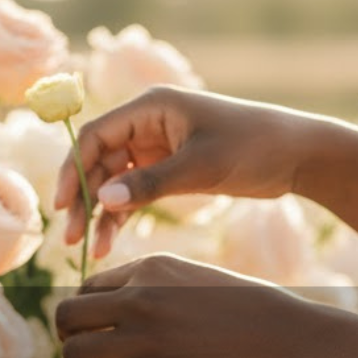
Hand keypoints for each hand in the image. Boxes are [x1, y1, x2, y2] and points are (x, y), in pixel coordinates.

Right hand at [54, 87, 327, 258]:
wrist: (295, 156)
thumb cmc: (252, 147)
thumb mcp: (200, 167)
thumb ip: (150, 185)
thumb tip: (101, 199)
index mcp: (150, 107)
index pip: (95, 137)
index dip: (72, 171)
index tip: (62, 207)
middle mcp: (147, 124)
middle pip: (98, 162)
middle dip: (82, 200)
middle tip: (70, 238)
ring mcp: (156, 148)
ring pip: (113, 183)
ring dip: (100, 214)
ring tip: (92, 250)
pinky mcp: (168, 170)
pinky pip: (133, 194)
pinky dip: (122, 217)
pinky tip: (111, 243)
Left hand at [55, 253, 333, 357]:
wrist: (290, 341)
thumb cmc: (249, 311)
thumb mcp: (195, 279)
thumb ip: (155, 287)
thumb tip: (116, 307)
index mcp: (151, 267)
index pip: (88, 285)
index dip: (83, 307)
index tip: (88, 324)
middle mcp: (141, 298)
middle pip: (68, 313)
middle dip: (65, 331)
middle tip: (74, 345)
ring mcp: (146, 341)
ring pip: (75, 351)